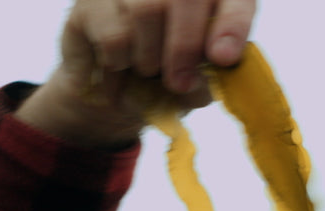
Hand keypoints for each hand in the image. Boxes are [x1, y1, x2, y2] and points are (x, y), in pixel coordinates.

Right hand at [16, 0, 255, 147]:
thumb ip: (203, 84)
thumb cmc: (167, 76)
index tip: (224, 58)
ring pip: (144, 13)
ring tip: (145, 71)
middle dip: (184, 49)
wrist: (117, 87)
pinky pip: (112, 36)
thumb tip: (195, 83)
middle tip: (179, 83)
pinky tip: (118, 70)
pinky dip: (119, 66)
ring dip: (148, 59)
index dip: (232, 25)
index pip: (233, 0)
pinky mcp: (91, 3)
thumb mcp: (192, 85)